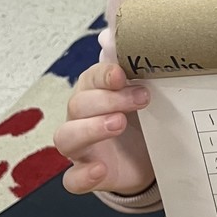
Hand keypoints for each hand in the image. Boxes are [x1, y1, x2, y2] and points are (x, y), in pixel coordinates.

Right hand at [54, 62, 153, 195]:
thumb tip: (123, 36)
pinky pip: (72, 180)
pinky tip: (99, 170)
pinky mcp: (86, 175)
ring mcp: (81, 148)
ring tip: (118, 124)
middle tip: (141, 99)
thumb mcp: (145, 94)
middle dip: (108, 100)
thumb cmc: (143, 118)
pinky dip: (82, 176)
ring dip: (90, 129)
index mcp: (94, 93)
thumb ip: (138, 69)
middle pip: (78, 105)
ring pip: (66, 138)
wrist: (150, 157)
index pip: (90, 79)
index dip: (103, 75)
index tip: (122, 75)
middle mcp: (81, 118)